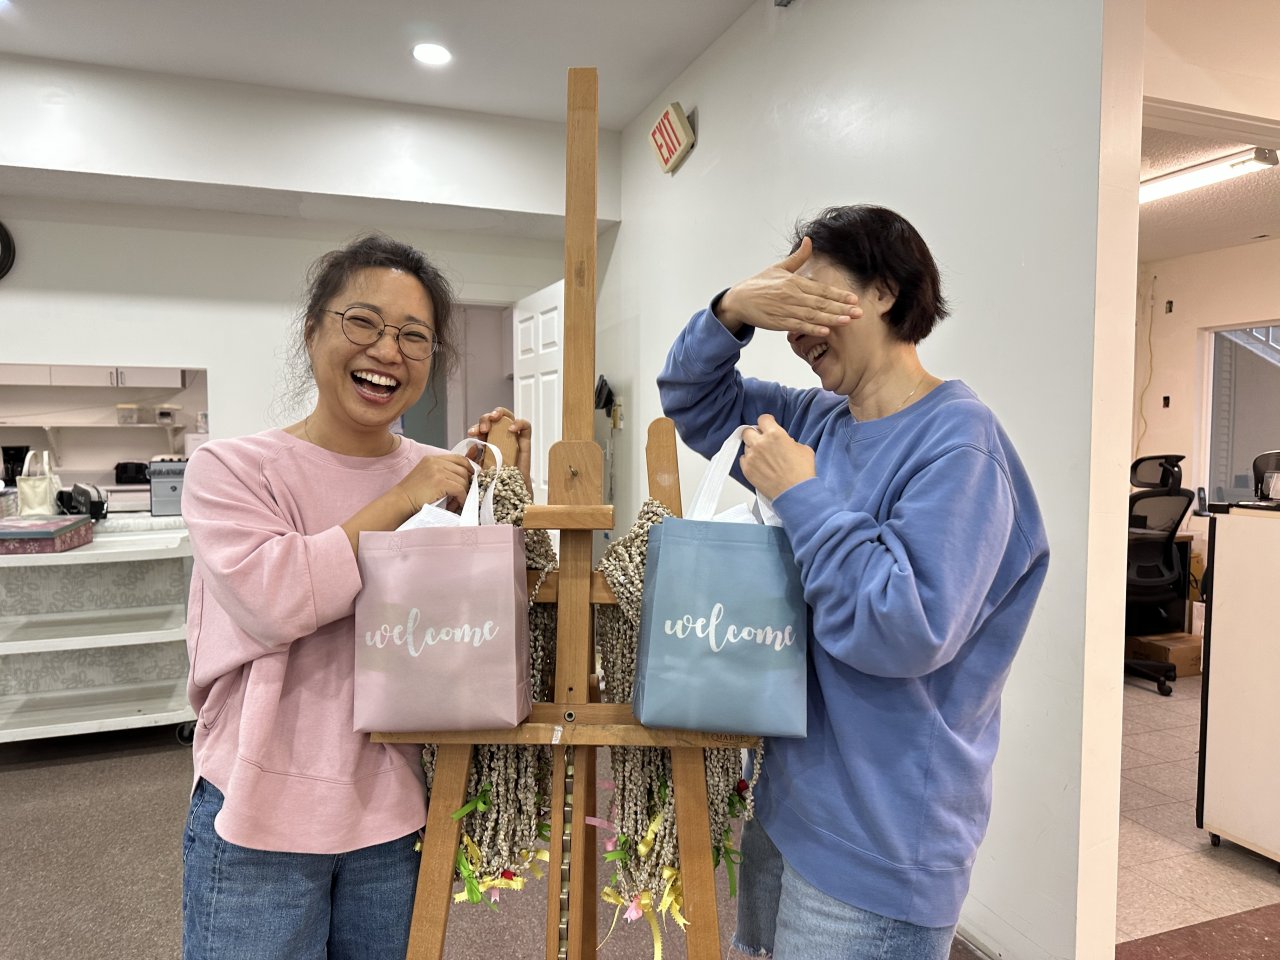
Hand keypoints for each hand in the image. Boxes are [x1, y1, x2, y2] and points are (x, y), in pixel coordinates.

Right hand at [395, 454, 474, 512]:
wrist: (400, 502)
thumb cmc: (413, 494)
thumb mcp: (427, 477)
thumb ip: (442, 473)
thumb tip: (465, 479)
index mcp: (432, 459)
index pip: (458, 458)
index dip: (468, 467)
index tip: (471, 478)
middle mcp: (435, 462)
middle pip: (463, 468)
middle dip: (467, 482)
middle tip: (465, 493)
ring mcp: (437, 471)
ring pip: (463, 479)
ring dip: (464, 492)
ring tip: (459, 500)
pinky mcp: (440, 482)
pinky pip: (460, 489)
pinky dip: (462, 497)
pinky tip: (458, 503)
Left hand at [467, 407, 532, 492]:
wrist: (507, 499)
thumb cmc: (492, 486)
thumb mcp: (476, 471)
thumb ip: (472, 459)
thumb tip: (472, 446)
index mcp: (487, 445)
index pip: (482, 429)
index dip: (476, 427)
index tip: (471, 433)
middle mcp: (500, 441)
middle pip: (494, 420)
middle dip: (486, 419)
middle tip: (483, 428)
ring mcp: (512, 441)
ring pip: (508, 418)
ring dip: (500, 414)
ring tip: (494, 419)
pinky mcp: (525, 444)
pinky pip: (526, 428)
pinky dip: (519, 423)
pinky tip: (511, 429)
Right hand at [717, 237, 861, 336]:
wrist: (738, 300)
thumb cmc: (759, 284)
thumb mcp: (779, 267)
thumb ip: (798, 258)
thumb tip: (810, 240)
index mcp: (793, 282)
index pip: (821, 289)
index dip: (838, 294)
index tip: (853, 298)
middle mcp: (791, 296)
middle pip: (821, 303)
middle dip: (841, 308)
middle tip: (859, 312)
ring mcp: (785, 310)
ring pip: (813, 315)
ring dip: (831, 318)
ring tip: (847, 321)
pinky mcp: (779, 323)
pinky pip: (798, 326)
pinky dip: (812, 328)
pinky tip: (825, 331)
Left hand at [740, 415, 815, 499]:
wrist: (796, 493)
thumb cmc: (802, 473)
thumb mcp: (803, 449)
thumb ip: (790, 441)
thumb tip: (786, 442)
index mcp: (775, 434)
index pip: (763, 419)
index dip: (766, 421)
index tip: (767, 424)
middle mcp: (760, 443)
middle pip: (748, 431)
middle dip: (754, 434)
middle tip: (761, 440)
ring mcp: (751, 456)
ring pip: (745, 445)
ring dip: (752, 448)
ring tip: (762, 456)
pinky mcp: (747, 469)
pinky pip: (743, 459)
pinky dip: (749, 461)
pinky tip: (758, 465)